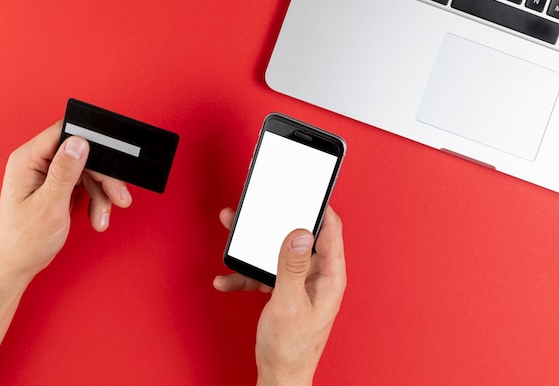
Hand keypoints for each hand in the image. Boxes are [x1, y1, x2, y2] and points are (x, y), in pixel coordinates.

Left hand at [0, 121, 132, 281]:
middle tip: (119, 196)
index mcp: (28, 160)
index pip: (64, 133)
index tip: (112, 159)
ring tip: (102, 218)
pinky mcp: (59, 187)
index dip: (91, 141)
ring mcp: (49, 175)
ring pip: (89, 172)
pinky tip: (97, 217)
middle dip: (104, 178)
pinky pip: (87, 185)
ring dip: (102, 195)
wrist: (18, 265)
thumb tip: (80, 143)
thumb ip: (65, 172)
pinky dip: (97, 201)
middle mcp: (38, 163)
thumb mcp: (49, 205)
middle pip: (84, 155)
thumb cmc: (25, 240)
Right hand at [214, 206, 345, 385]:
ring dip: (254, 248)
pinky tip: (227, 280)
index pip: (330, 228)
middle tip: (258, 210)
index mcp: (329, 276)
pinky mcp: (286, 292)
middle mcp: (318, 276)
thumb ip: (291, 266)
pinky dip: (247, 275)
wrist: (279, 375)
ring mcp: (301, 284)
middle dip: (275, 223)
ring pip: (278, 253)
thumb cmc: (291, 347)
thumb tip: (299, 232)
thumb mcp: (288, 303)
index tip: (301, 191)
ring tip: (233, 237)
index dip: (318, 205)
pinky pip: (266, 273)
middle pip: (299, 237)